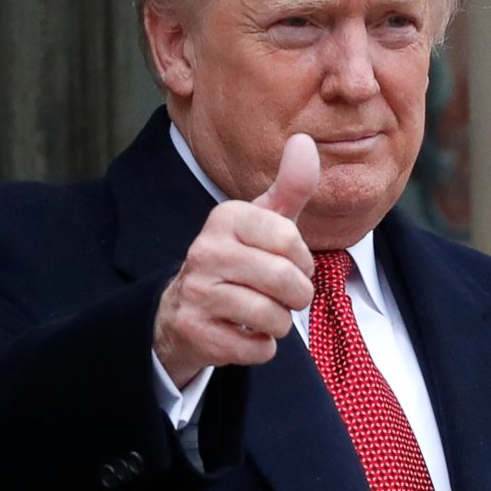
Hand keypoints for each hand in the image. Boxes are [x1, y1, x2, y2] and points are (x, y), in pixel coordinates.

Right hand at [151, 133, 319, 387]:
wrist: (186, 309)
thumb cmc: (240, 260)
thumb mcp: (264, 222)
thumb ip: (290, 187)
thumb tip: (304, 140)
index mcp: (225, 217)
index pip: (290, 240)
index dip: (301, 260)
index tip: (287, 263)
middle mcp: (204, 250)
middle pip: (286, 282)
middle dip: (297, 296)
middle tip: (282, 295)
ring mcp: (195, 292)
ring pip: (273, 318)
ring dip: (280, 324)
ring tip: (262, 314)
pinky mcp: (195, 332)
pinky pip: (257, 349)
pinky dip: (262, 348)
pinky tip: (243, 333)